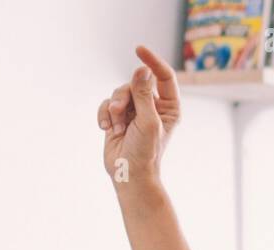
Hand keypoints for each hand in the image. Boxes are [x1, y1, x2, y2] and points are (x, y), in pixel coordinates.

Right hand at [98, 45, 179, 185]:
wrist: (129, 175)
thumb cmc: (145, 153)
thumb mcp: (148, 121)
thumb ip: (144, 94)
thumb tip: (142, 69)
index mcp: (169, 106)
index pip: (163, 75)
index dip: (152, 61)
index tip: (139, 50)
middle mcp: (152, 106)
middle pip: (136, 83)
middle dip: (125, 95)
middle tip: (120, 111)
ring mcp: (134, 112)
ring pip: (120, 92)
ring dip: (114, 108)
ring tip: (116, 126)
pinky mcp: (117, 118)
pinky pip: (107, 104)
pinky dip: (105, 115)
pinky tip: (107, 129)